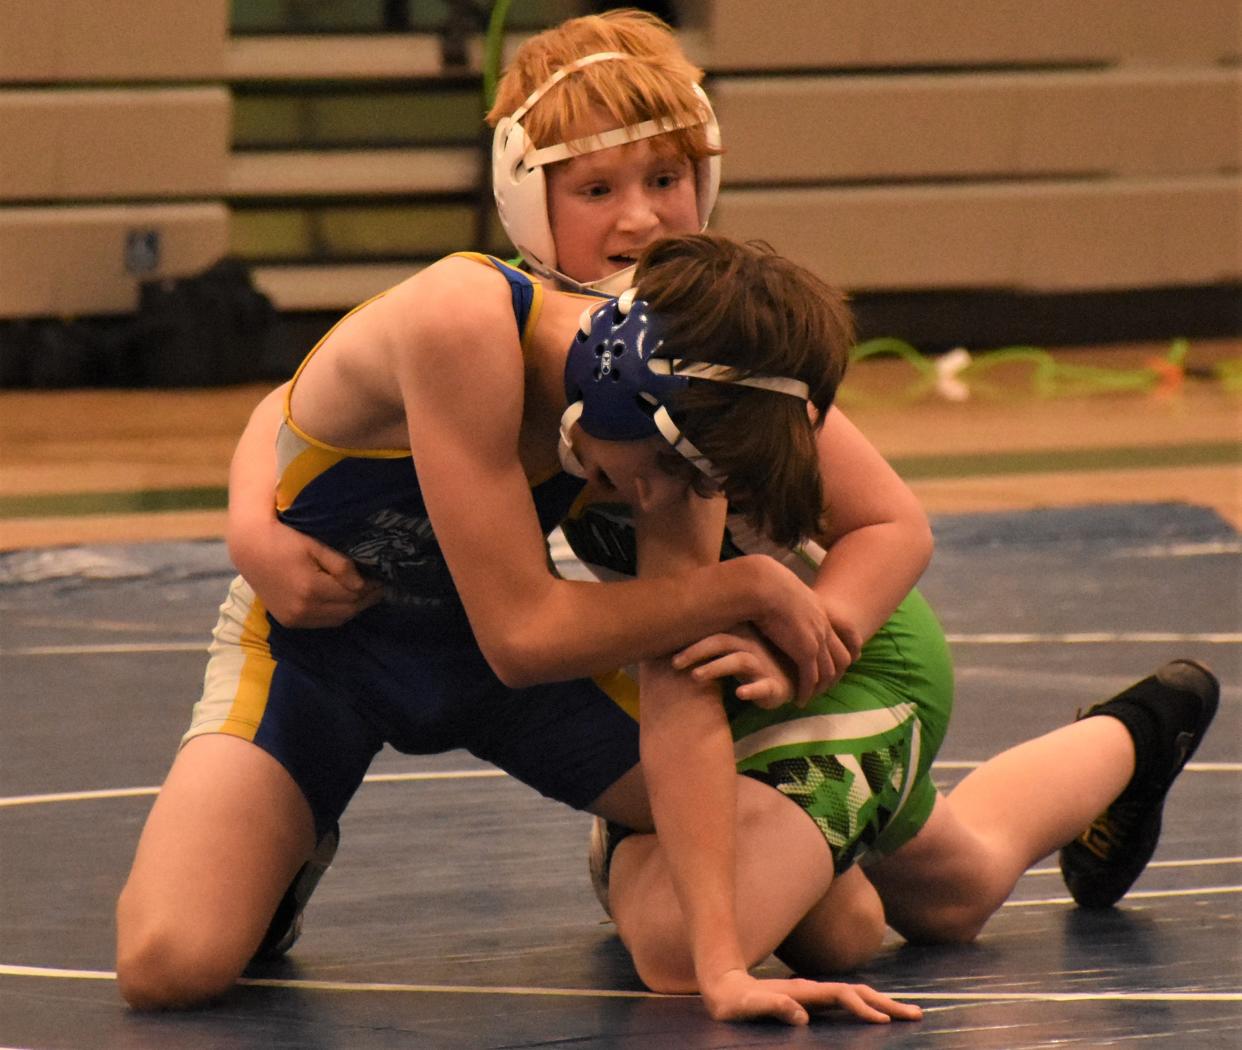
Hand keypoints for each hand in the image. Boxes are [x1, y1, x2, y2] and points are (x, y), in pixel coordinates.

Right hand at [234, 519, 381, 627]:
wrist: (250, 549)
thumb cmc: (285, 539)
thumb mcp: (316, 546)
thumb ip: (341, 566)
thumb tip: (364, 584)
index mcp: (312, 589)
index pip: (353, 594)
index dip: (371, 588)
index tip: (382, 579)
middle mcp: (303, 609)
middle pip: (347, 610)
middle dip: (366, 600)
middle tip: (379, 588)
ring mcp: (295, 618)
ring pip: (336, 620)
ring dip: (353, 609)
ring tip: (366, 595)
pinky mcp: (289, 621)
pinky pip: (321, 623)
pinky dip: (336, 615)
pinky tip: (344, 603)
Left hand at [672, 626, 794, 708]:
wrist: (791, 680)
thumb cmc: (753, 663)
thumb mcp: (730, 649)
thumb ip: (707, 642)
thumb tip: (665, 637)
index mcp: (736, 635)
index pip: (709, 629)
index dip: (687, 636)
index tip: (662, 645)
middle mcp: (748, 645)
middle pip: (720, 641)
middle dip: (695, 651)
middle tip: (674, 663)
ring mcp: (762, 665)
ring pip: (738, 661)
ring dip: (715, 668)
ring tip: (696, 676)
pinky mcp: (774, 686)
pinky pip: (763, 686)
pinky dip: (751, 690)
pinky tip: (739, 694)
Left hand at [701, 969, 922, 1026]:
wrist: (723, 985)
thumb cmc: (734, 1001)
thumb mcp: (746, 1007)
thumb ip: (771, 1007)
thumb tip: (802, 1017)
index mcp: (803, 992)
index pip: (842, 997)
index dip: (863, 1008)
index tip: (883, 1021)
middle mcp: (813, 990)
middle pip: (858, 992)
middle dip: (887, 1003)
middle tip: (917, 1014)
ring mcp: (813, 995)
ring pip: (856, 996)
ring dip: (882, 1004)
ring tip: (908, 1013)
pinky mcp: (811, 1001)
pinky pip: (846, 1003)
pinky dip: (867, 1007)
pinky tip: (876, 1014)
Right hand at [747, 558, 853, 703]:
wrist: (766, 586)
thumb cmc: (767, 583)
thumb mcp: (786, 590)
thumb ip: (789, 598)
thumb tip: (777, 597)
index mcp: (821, 612)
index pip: (844, 637)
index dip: (843, 652)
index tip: (840, 663)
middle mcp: (824, 627)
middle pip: (841, 659)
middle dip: (835, 676)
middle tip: (823, 688)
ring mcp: (817, 641)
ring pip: (827, 672)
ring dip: (820, 688)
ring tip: (810, 697)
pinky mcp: (805, 652)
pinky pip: (810, 678)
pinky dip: (806, 691)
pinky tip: (799, 699)